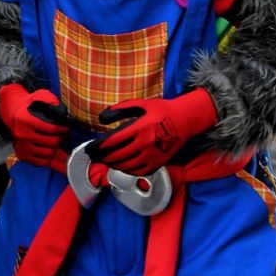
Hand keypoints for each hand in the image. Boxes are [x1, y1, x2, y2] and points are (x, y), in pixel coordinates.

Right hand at [0, 83, 68, 164]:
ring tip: (57, 141)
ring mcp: (21, 145)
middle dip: (61, 138)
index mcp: (25, 119)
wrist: (13, 112)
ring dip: (56, 148)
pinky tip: (51, 150)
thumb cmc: (30, 104)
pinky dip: (49, 157)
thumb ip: (52, 101)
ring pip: (48, 153)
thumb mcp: (41, 95)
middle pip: (51, 142)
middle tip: (63, 135)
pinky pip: (40, 162)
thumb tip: (63, 113)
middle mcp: (21, 134)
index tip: (66, 127)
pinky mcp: (22, 154)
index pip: (51, 128)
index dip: (63, 129)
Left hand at [88, 89, 217, 174]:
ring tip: (106, 161)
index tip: (91, 148)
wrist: (184, 121)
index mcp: (139, 128)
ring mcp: (152, 155)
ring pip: (126, 165)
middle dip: (103, 157)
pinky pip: (138, 171)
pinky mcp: (158, 163)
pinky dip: (127, 170)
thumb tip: (101, 119)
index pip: (113, 141)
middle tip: (96, 157)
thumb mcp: (140, 104)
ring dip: (113, 164)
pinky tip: (122, 166)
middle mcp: (145, 143)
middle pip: (117, 155)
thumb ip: (119, 110)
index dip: (99, 146)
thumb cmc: (160, 110)